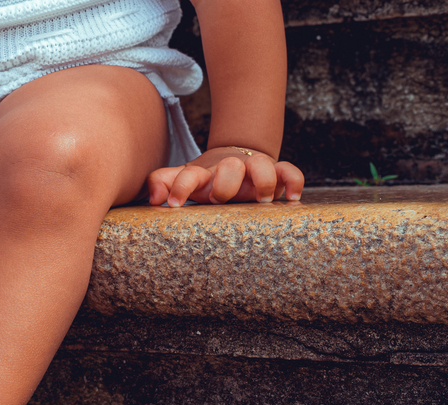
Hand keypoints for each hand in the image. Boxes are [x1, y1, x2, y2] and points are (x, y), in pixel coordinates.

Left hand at [147, 147, 303, 207]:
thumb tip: (153, 199)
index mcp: (204, 173)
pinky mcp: (276, 172)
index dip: (180, 186)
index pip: (188, 175)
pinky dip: (293, 182)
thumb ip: (162, 183)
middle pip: (229, 166)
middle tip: (220, 201)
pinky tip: (291, 198)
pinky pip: (290, 171)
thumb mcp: (183, 179)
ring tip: (261, 200)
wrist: (235, 158)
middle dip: (226, 183)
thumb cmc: (206, 178)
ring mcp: (253, 168)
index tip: (174, 204)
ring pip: (261, 165)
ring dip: (263, 181)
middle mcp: (229, 168)